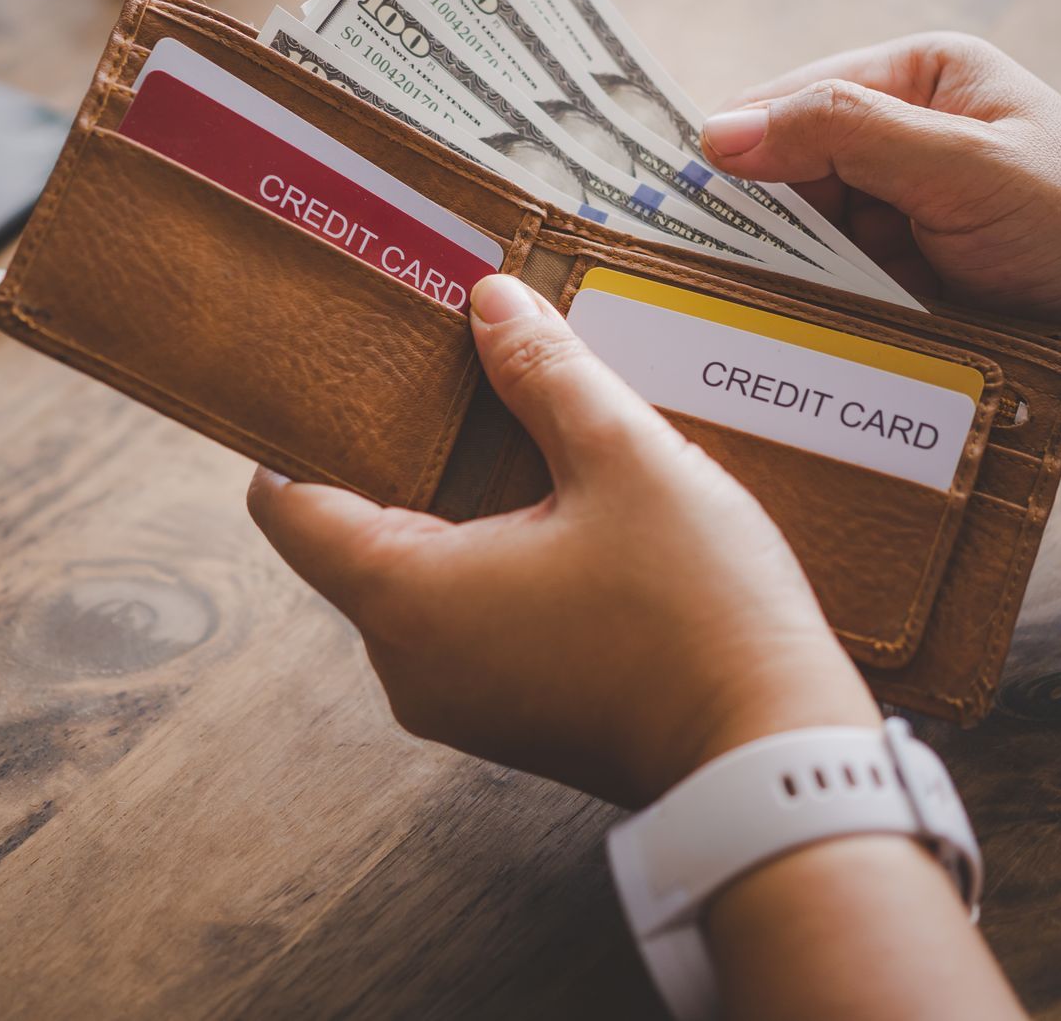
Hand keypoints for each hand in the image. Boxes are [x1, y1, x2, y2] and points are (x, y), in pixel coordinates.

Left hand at [248, 274, 878, 807]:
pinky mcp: (505, 717)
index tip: (335, 373)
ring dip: (454, 509)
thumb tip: (489, 301)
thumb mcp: (626, 459)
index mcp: (406, 598)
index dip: (300, 430)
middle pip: (352, 536)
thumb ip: (544, 370)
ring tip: (521, 437)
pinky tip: (558, 515)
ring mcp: (454, 701)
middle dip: (398, 457)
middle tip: (453, 378)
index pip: (287, 507)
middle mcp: (407, 663)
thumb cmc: (698, 615)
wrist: (773, 759)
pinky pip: (460, 621)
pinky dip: (488, 564)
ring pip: (412, 578)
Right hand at [698, 33, 1060, 451]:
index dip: (726, 151)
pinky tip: (788, 351)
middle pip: (780, 180)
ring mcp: (900, 220)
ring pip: (796, 248)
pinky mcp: (903, 289)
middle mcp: (901, 142)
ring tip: (741, 323)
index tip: (656, 202)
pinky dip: (809, 324)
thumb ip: (844, 136)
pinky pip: (827, 301)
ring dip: (782, 285)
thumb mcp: (966, 168)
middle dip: (752, 229)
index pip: (786, 101)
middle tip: (689, 277)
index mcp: (919, 79)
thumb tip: (715, 133)